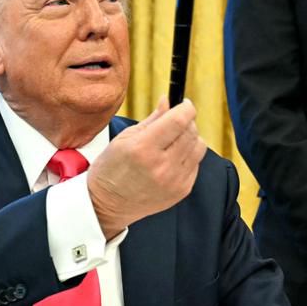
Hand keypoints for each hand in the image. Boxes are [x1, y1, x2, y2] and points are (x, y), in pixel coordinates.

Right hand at [87, 96, 207, 238]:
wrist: (108, 204)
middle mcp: (161, 166)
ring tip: (174, 139)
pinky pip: (196, 164)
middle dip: (186, 121)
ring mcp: (174, 181)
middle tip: (175, 120)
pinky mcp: (181, 191)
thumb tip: (168, 100)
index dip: (186, 107)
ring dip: (190, 137)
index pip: (178, 120)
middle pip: (191, 132)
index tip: (184, 103)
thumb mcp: (124, 138)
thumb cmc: (111, 168)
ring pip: (198, 147)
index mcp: (143, 149)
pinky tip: (172, 157)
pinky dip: (188, 155)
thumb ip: (152, 119)